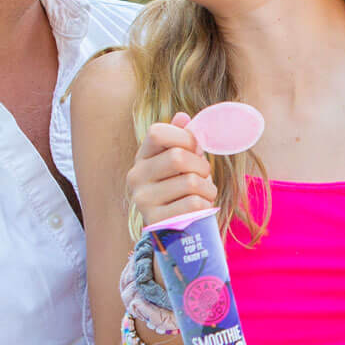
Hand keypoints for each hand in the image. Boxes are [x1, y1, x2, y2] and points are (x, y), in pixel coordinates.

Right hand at [127, 112, 217, 227]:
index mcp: (142, 157)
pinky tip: (200, 207)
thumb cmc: (179, 189)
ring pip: (190, 182)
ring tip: (204, 193)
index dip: (185, 137)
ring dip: (208, 188)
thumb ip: (181, 139)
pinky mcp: (156, 221)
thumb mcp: (178, 163)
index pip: (157, 132)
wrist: (173, 228)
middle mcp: (136, 176)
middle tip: (204, 175)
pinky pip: (194, 205)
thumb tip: (183, 116)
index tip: (196, 149)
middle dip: (201, 166)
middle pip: (178, 157)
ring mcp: (143, 200)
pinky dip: (206, 205)